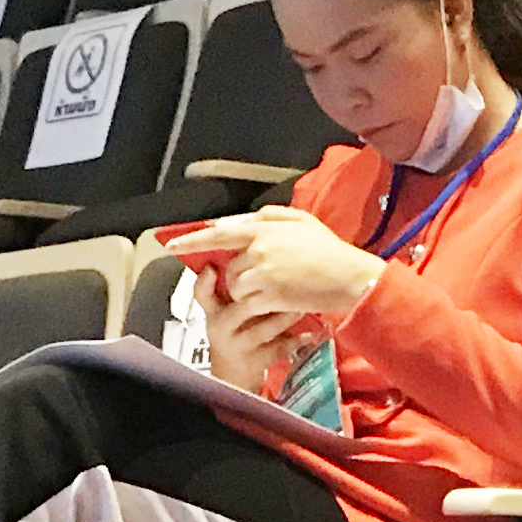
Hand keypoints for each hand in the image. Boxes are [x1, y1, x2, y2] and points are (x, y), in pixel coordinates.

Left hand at [165, 207, 385, 324]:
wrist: (349, 278)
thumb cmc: (330, 250)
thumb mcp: (303, 220)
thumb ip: (271, 215)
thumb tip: (246, 221)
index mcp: (263, 228)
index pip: (219, 232)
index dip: (192, 240)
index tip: (172, 247)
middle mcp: (258, 249)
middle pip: (229, 266)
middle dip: (239, 275)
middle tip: (264, 278)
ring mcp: (263, 273)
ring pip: (237, 287)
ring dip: (248, 292)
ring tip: (275, 289)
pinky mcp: (270, 295)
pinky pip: (249, 303)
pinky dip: (258, 306)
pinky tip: (278, 300)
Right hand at [197, 274, 310, 401]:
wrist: (232, 375)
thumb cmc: (235, 333)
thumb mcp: (226, 310)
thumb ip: (236, 287)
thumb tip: (258, 254)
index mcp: (213, 310)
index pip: (202, 292)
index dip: (205, 281)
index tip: (212, 269)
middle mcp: (222, 327)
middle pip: (242, 307)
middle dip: (267, 295)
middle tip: (291, 282)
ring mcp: (238, 345)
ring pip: (264, 327)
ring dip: (286, 316)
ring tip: (303, 305)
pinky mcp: (255, 361)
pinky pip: (280, 348)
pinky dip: (298, 340)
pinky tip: (312, 334)